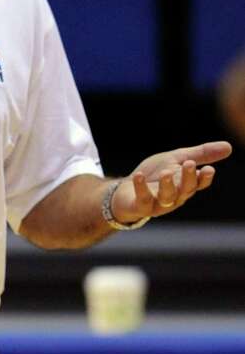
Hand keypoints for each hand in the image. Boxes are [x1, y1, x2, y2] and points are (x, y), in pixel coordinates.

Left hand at [111, 141, 231, 222]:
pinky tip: (139, 175)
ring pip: (167, 197)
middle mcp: (174, 197)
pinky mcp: (140, 206)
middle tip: (190, 164)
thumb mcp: (176, 159)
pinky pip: (143, 199)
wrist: (125, 190)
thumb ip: (200, 154)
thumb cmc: (154, 175)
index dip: (204, 178)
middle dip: (188, 178)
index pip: (198, 184)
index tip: (210, 169)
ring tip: (166, 172)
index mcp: (184, 185)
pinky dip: (141, 187)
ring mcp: (158, 203)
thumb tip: (229, 146)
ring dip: (168, 185)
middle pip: (185, 190)